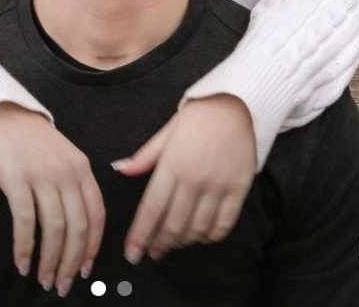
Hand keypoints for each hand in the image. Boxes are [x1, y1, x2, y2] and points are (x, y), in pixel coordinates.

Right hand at [0, 103, 105, 297]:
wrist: (0, 114)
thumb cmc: (31, 140)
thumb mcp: (64, 156)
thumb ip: (74, 184)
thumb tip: (80, 228)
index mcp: (82, 167)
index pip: (96, 214)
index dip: (93, 246)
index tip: (86, 270)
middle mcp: (67, 172)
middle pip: (77, 227)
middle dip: (72, 262)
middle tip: (63, 285)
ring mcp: (42, 175)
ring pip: (54, 229)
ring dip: (50, 261)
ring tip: (44, 279)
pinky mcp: (17, 179)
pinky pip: (25, 222)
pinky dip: (25, 247)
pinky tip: (22, 263)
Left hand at [114, 96, 255, 262]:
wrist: (234, 104)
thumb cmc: (196, 118)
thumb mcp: (166, 132)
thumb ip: (144, 157)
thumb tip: (120, 169)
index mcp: (172, 164)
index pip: (152, 209)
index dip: (140, 235)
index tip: (132, 254)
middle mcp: (194, 178)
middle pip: (173, 225)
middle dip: (160, 244)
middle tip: (153, 252)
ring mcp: (218, 185)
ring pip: (197, 229)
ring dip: (183, 241)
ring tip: (175, 242)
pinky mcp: (238, 189)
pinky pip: (223, 224)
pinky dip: (210, 236)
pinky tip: (202, 235)